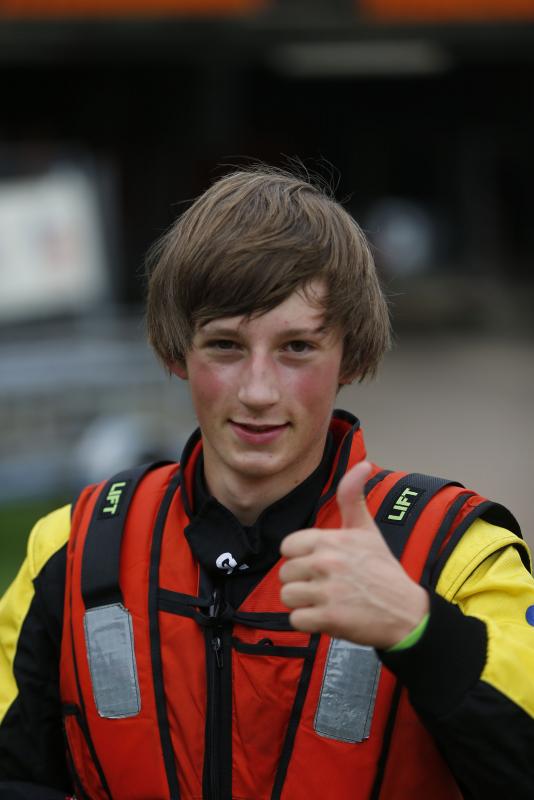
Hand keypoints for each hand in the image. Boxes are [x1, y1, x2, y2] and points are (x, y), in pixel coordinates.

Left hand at [279, 461, 428, 648]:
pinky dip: (309, 622)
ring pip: (288, 596)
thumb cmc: (384, 571)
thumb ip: (353, 497)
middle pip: (286, 572)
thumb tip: (363, 463)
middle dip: (302, 581)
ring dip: (303, 603)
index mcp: (331, 540)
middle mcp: (327, 563)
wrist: (407, 612)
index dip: (300, 557)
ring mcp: (327, 591)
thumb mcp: (368, 529)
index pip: (288, 546)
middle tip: (327, 585)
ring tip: (326, 600)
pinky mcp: (329, 618)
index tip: (319, 563)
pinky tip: (328, 616)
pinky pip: (296, 619)